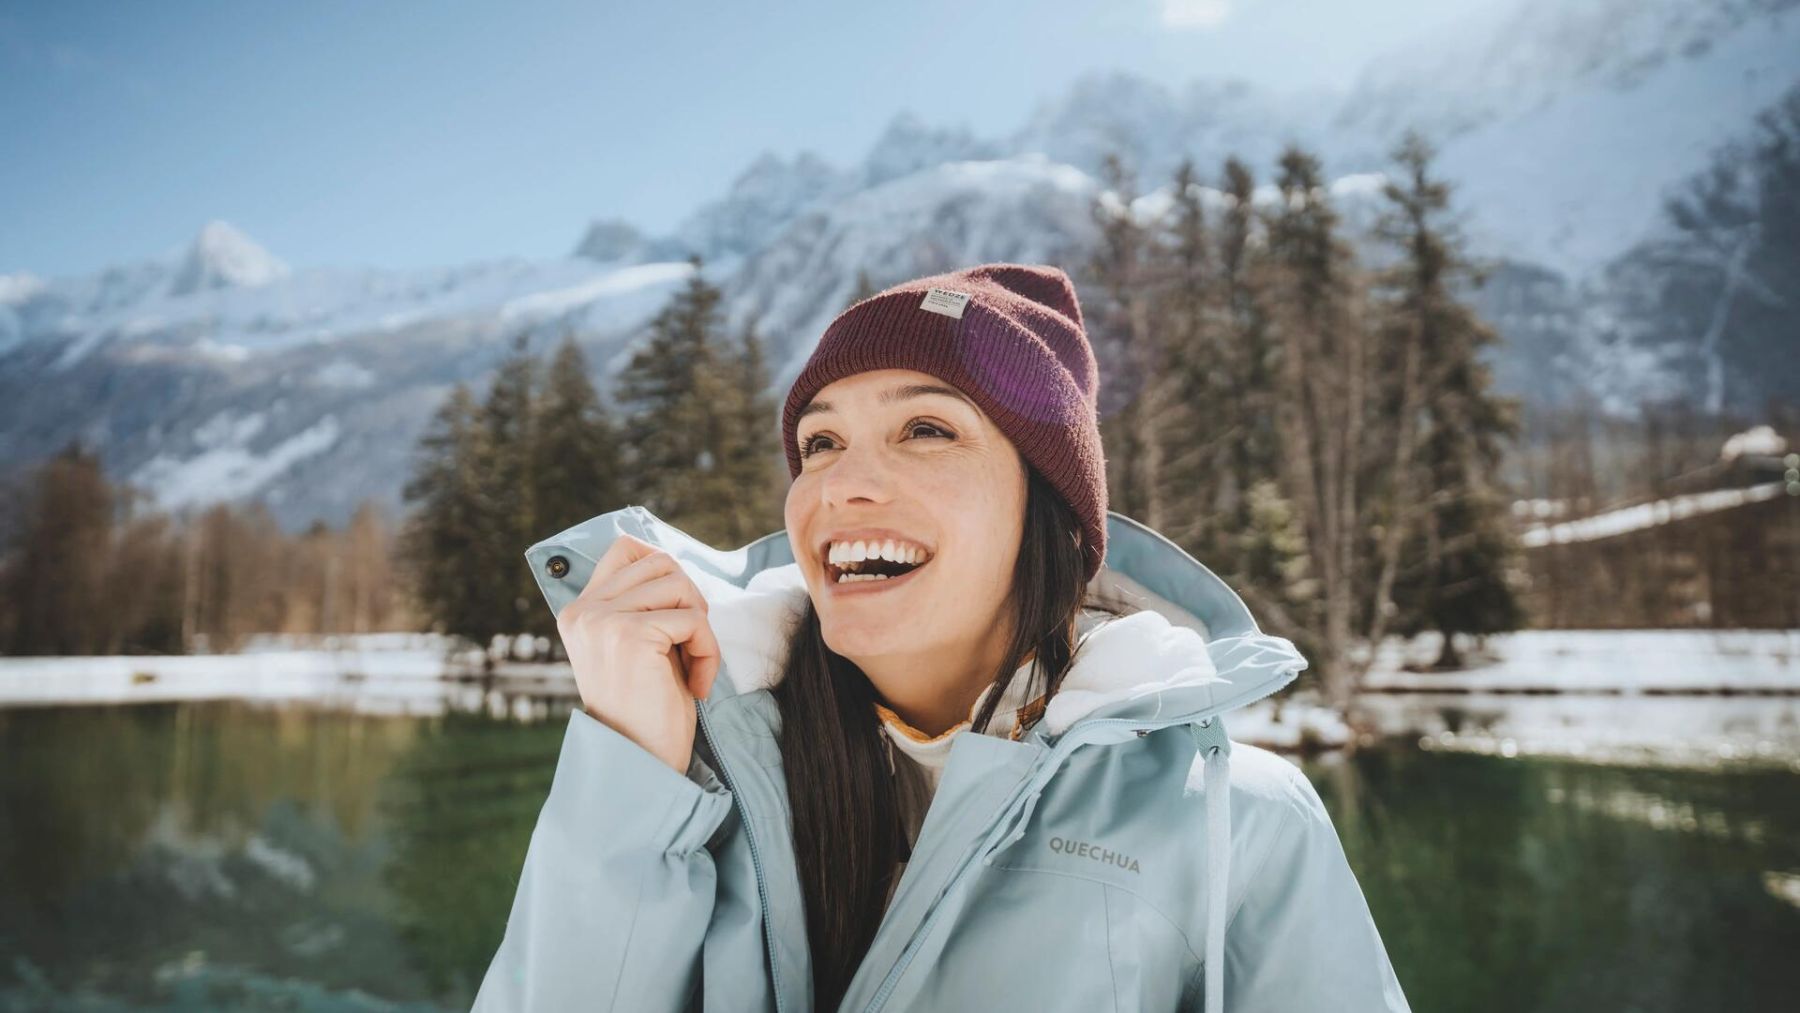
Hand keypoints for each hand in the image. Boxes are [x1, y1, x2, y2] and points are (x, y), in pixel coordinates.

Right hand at [554, 533, 721, 773]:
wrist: (639, 762)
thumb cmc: (647, 708)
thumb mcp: (637, 645)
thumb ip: (641, 603)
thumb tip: (669, 559)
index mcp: (579, 610)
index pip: (625, 547)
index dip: (665, 565)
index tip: (680, 609)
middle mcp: (584, 610)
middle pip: (662, 562)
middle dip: (690, 599)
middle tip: (690, 642)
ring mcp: (603, 620)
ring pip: (680, 585)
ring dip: (701, 627)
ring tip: (693, 664)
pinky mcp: (630, 635)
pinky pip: (694, 619)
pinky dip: (708, 651)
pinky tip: (697, 684)